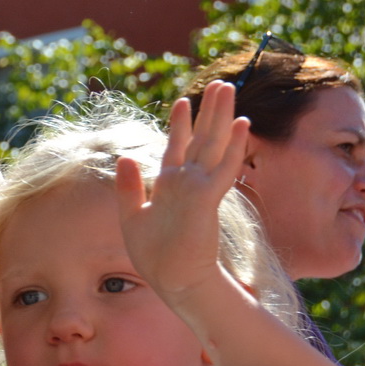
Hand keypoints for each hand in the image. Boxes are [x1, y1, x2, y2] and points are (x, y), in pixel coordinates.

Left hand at [116, 81, 250, 298]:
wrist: (173, 282)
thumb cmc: (156, 255)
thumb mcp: (132, 216)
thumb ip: (129, 187)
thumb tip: (123, 156)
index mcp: (170, 185)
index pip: (177, 147)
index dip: (180, 124)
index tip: (182, 101)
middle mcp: (188, 182)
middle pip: (201, 138)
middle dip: (209, 111)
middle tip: (220, 83)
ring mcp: (200, 188)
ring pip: (213, 144)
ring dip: (221, 117)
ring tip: (228, 90)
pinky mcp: (206, 199)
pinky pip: (221, 167)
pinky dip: (232, 146)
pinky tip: (241, 125)